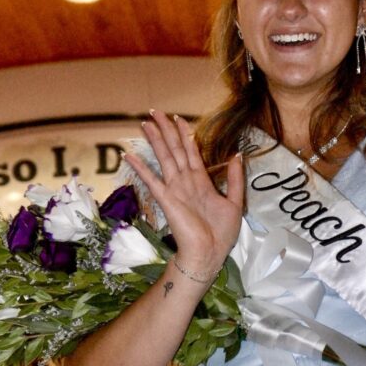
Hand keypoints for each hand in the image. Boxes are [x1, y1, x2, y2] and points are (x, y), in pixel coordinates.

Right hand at [124, 112, 243, 275]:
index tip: (178, 118)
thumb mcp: (234, 202)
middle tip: (155, 112)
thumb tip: (237, 154)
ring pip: (165, 158)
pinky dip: (140, 167)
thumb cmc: (221, 233)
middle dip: (166, 130)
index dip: (185, 134)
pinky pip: (151, 179)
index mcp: (201, 182)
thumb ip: (234, 178)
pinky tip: (129, 155)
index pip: (191, 152)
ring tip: (145, 123)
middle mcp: (186, 182)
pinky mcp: (166, 199)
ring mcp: (175, 189)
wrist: (208, 254)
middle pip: (175, 149)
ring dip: (155, 140)